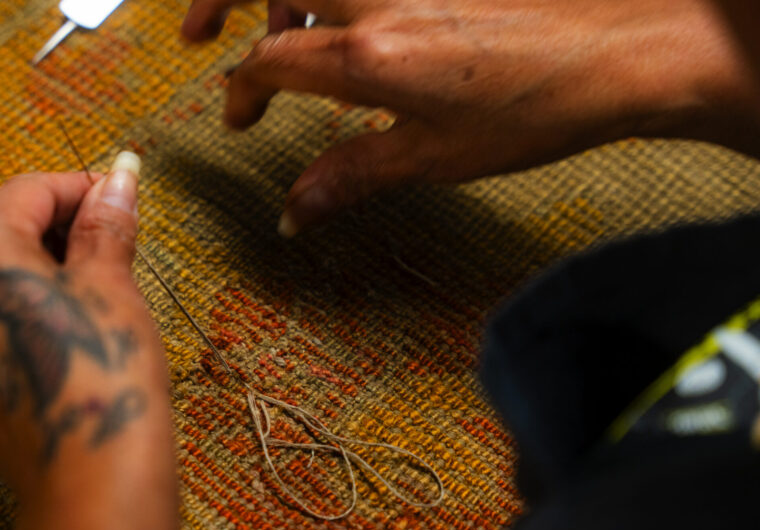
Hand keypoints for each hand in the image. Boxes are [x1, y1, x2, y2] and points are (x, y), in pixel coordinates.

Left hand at [0, 156, 167, 500]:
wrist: (87, 484)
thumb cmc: (102, 378)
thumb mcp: (111, 285)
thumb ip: (106, 223)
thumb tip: (120, 177)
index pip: (30, 192)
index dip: (82, 190)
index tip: (118, 199)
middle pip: (0, 230)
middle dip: (57, 232)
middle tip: (113, 249)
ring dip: (36, 272)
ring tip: (92, 296)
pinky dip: (15, 313)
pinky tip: (60, 335)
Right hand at [183, 0, 758, 236]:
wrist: (622, 52)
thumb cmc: (536, 107)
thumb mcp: (434, 158)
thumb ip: (351, 176)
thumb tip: (295, 212)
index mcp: (368, 53)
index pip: (268, 61)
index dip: (239, 91)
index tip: (238, 118)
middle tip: (197, 30)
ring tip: (283, 34)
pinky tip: (351, 27)